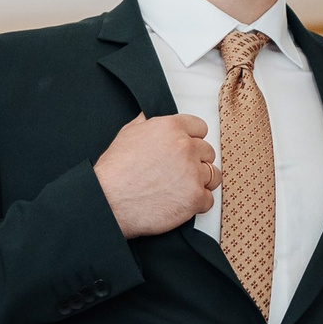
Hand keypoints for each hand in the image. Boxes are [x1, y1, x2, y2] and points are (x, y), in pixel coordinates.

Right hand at [96, 113, 218, 235]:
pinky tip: (181, 202)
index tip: (188, 149)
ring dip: (201, 181)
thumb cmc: (115, 172)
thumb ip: (146, 124)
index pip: (200, 127)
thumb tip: (150, 120)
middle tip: (180, 172)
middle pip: (208, 151)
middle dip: (197, 161)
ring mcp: (192, 173)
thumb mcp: (127, 134)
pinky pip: (208, 199)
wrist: (109, 201)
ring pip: (213, 175)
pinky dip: (197, 203)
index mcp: (171, 128)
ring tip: (182, 187)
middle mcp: (185, 147)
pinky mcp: (195, 198)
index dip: (193, 139)